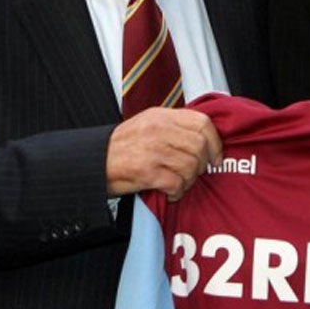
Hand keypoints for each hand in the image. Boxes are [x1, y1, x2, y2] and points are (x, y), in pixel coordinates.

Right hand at [106, 108, 222, 200]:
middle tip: (195, 173)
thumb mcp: (148, 124)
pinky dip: (177, 192)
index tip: (216, 157)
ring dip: (189, 180)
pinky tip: (170, 193)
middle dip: (203, 164)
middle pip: (200, 146)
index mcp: (161, 116)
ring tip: (179, 183)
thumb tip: (206, 138)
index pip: (203, 122)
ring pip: (191, 166)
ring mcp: (153, 150)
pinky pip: (176, 183)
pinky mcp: (146, 171)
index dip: (215, 142)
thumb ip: (175, 126)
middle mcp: (158, 129)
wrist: (93, 162)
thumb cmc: (122, 147)